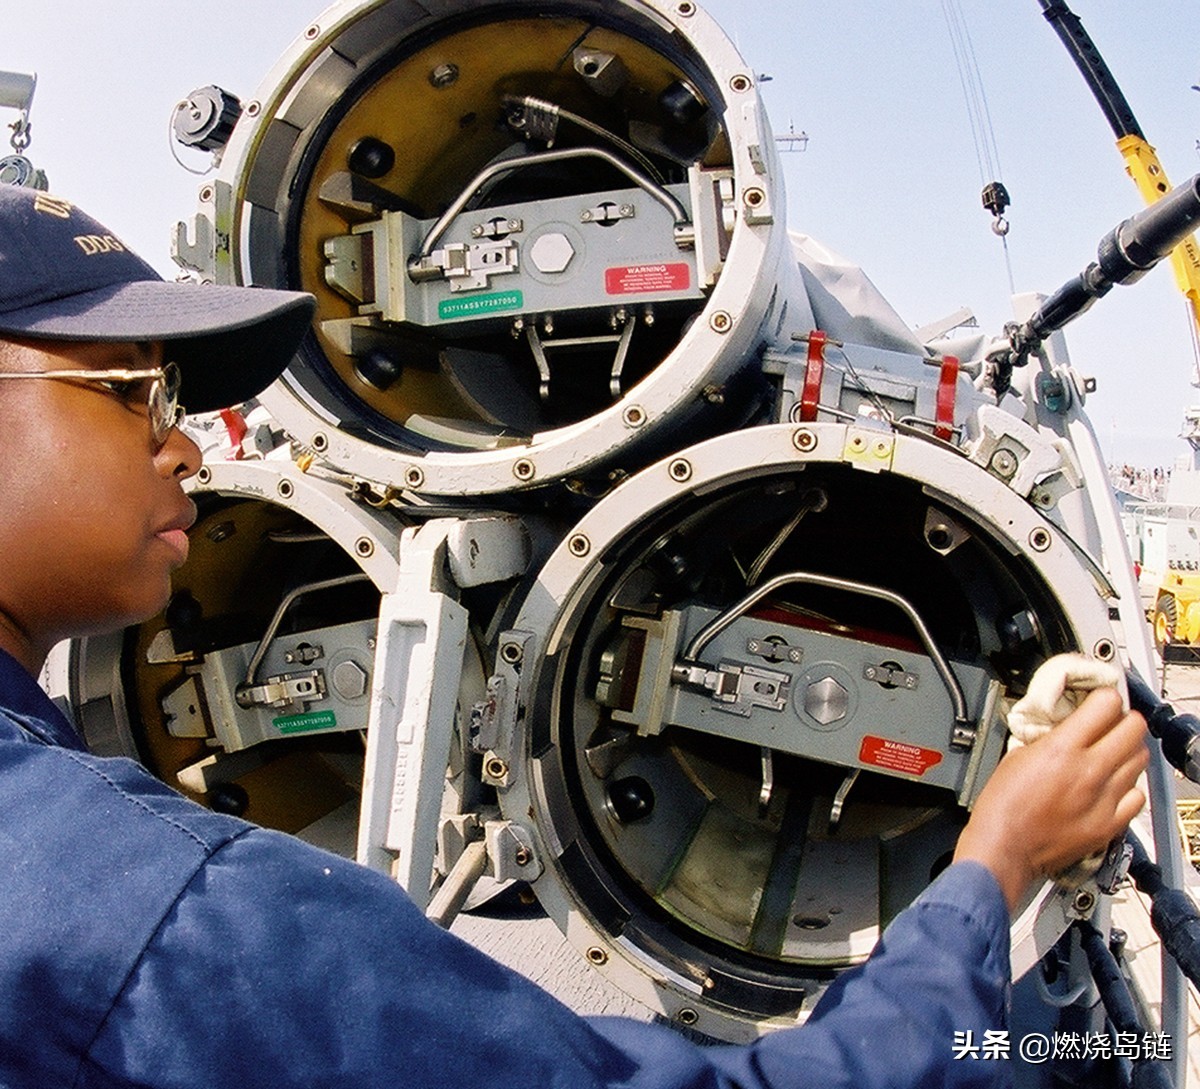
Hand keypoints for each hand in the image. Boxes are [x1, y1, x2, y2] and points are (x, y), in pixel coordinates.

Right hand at [954, 688, 1148, 912]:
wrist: (1005, 847)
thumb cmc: (1002, 806)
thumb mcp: (1017, 755)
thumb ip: (1049, 738)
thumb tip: (1066, 727)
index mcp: (1061, 749)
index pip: (1106, 705)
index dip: (1103, 698)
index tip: (1098, 700)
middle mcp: (1089, 771)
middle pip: (1133, 728)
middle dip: (1122, 719)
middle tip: (1110, 723)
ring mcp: (1103, 798)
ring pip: (1140, 759)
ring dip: (1127, 750)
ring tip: (1111, 753)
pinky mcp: (1109, 823)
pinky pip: (1137, 795)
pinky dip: (1129, 786)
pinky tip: (1112, 785)